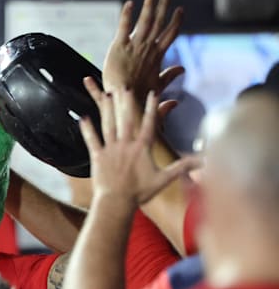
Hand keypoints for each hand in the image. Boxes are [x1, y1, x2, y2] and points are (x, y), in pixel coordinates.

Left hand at [80, 78, 199, 205]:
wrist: (117, 202)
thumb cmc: (140, 192)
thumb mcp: (164, 179)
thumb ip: (183, 167)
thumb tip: (205, 162)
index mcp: (142, 148)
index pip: (150, 123)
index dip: (152, 108)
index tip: (152, 93)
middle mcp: (125, 144)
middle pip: (126, 119)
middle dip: (126, 102)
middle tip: (124, 86)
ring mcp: (110, 149)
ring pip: (108, 125)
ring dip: (107, 109)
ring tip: (106, 94)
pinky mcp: (97, 156)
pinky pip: (91, 140)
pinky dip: (87, 129)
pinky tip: (82, 118)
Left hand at [102, 0, 183, 102]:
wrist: (125, 99)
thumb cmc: (141, 95)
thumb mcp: (158, 85)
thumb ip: (170, 75)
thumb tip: (182, 69)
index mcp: (158, 55)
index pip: (170, 33)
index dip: (176, 20)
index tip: (180, 9)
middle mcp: (148, 47)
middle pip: (159, 21)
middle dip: (164, 5)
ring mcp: (134, 45)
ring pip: (145, 20)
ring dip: (149, 4)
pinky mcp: (119, 46)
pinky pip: (124, 27)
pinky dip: (127, 14)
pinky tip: (129, 3)